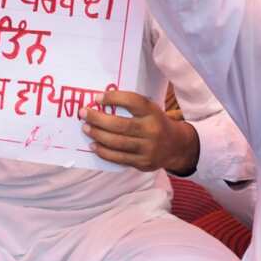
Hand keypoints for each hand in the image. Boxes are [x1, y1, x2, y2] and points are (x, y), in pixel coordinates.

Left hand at [83, 90, 198, 173]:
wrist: (177, 147)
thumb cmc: (154, 123)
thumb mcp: (150, 110)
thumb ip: (130, 106)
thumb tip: (98, 102)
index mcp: (153, 113)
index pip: (133, 102)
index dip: (113, 98)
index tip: (97, 97)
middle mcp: (152, 131)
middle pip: (120, 125)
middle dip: (97, 119)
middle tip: (83, 113)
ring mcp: (148, 149)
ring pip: (117, 143)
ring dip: (97, 135)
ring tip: (86, 128)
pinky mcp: (143, 163)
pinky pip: (119, 158)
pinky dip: (103, 151)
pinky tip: (94, 145)